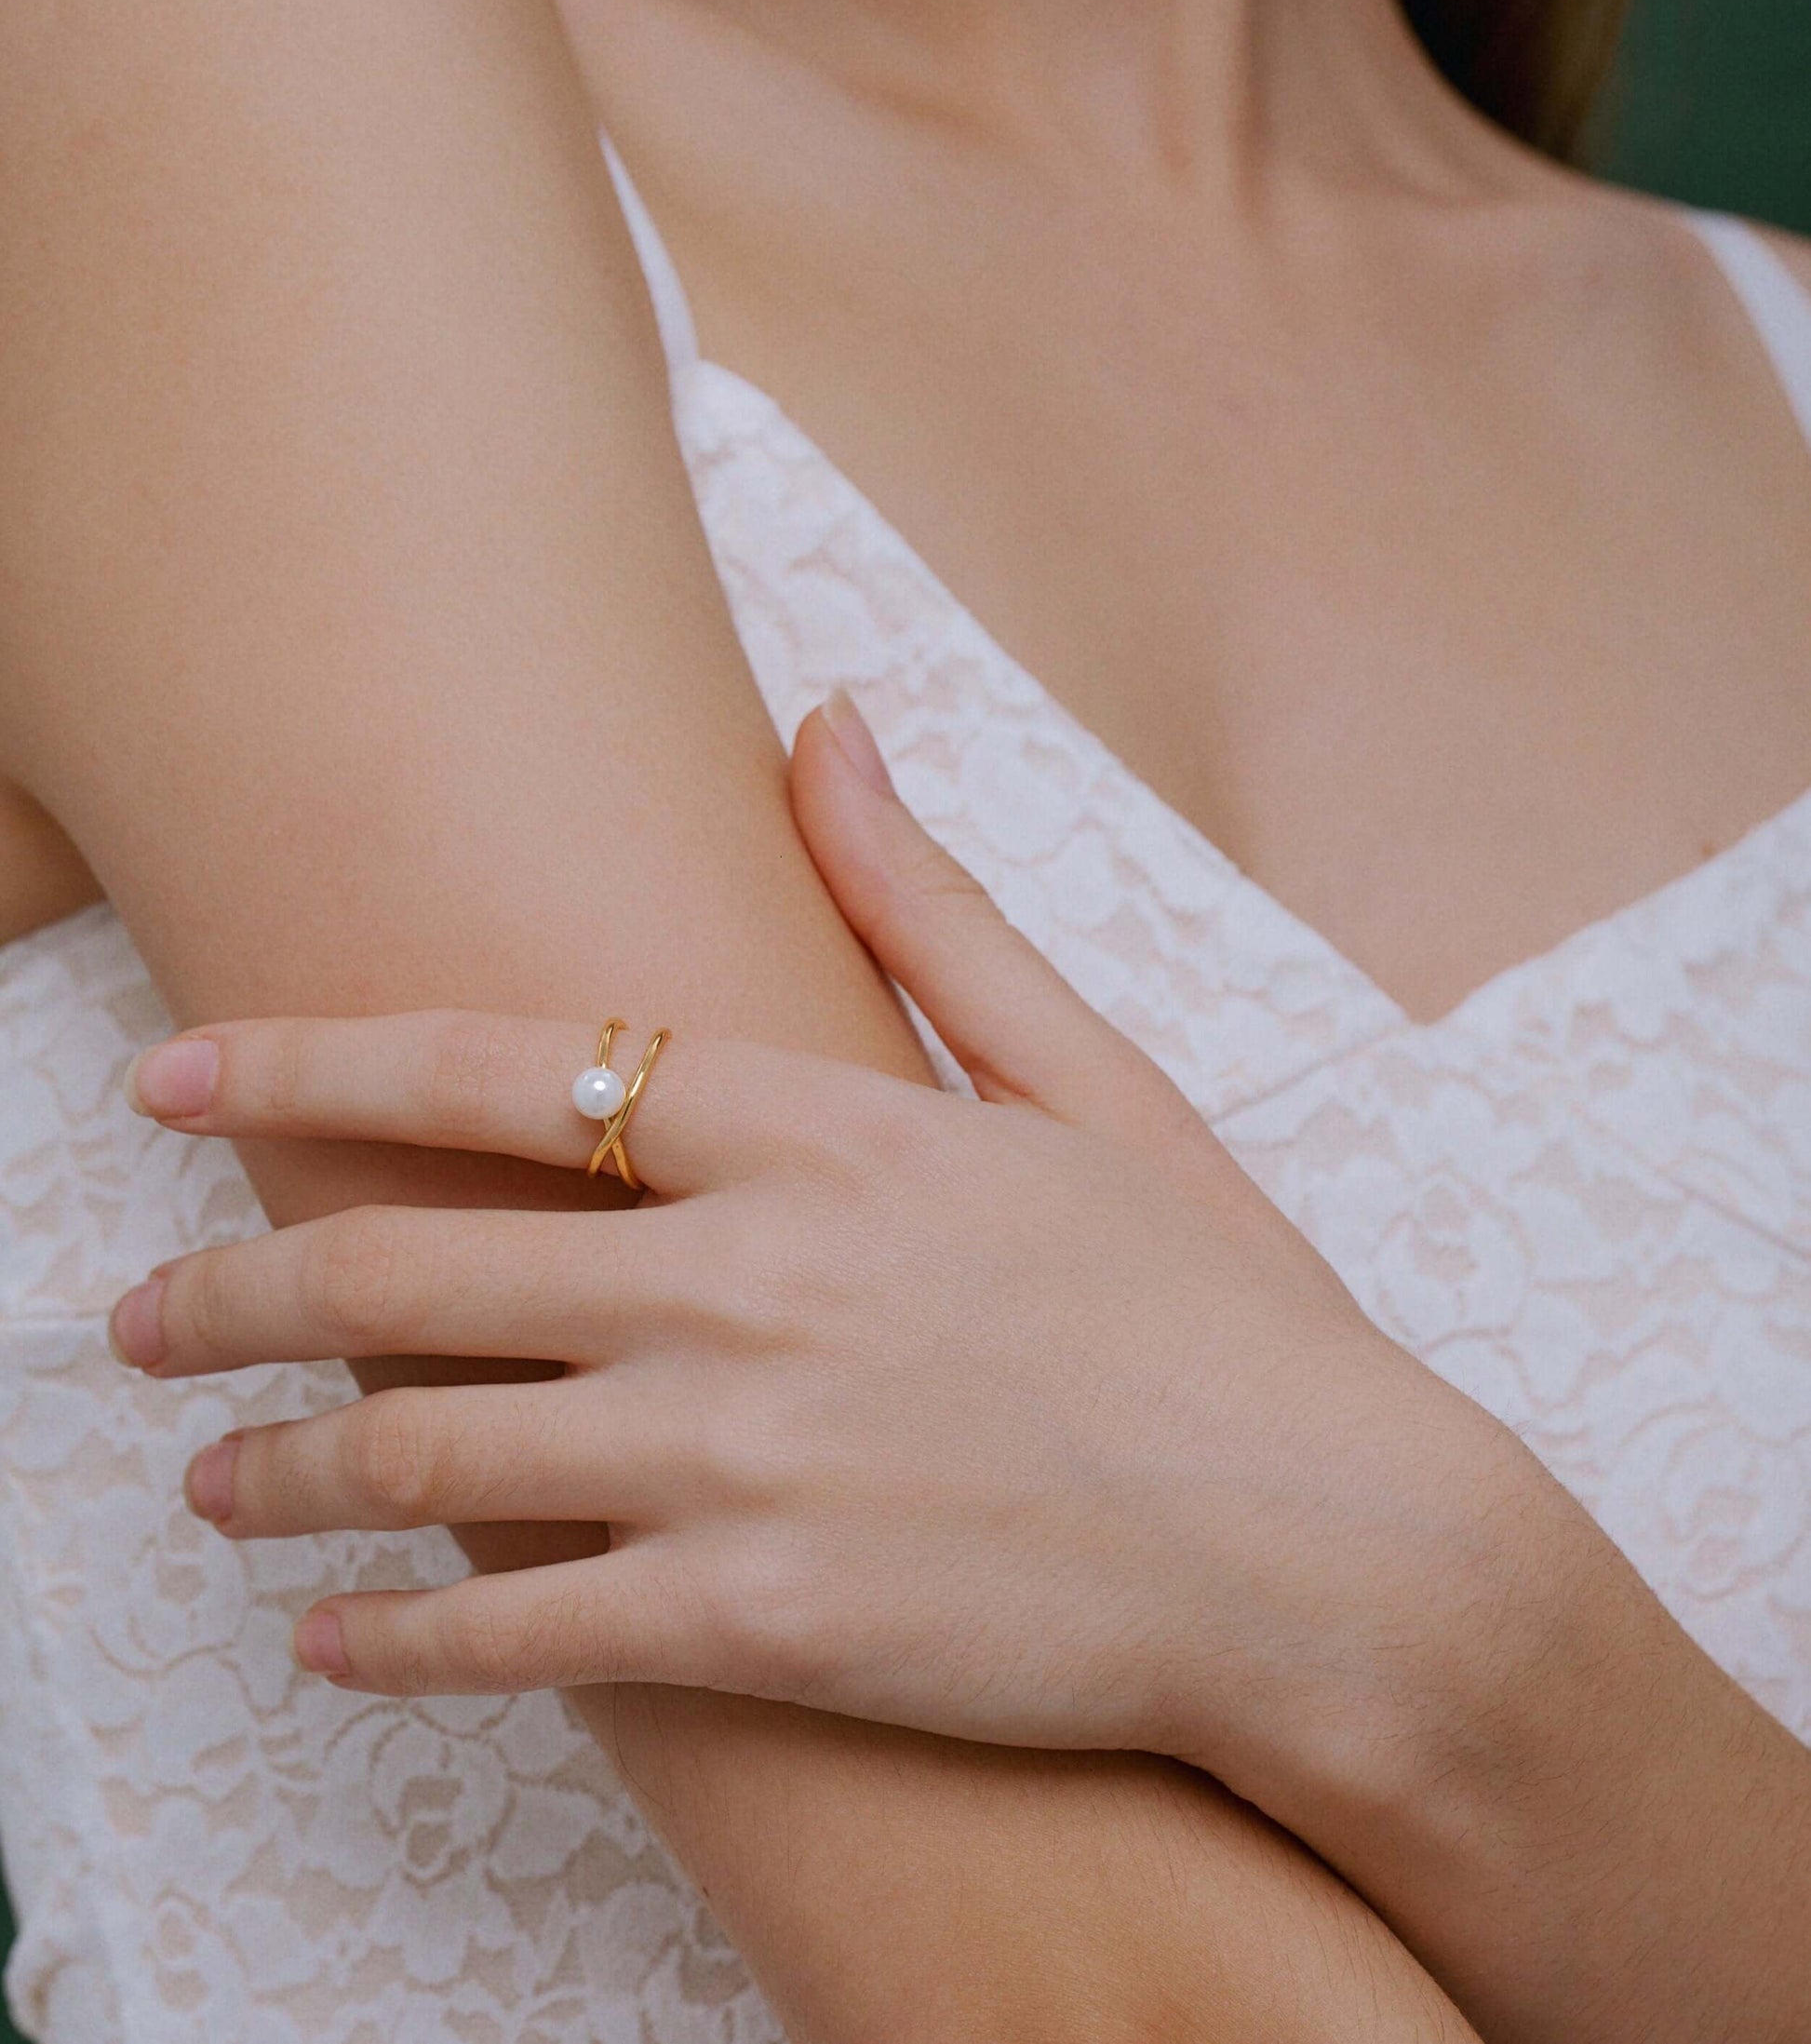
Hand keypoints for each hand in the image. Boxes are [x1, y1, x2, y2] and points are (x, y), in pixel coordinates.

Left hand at [113, 695, 1565, 1822]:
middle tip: (134, 1321)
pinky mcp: (765, 1622)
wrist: (1341, 1551)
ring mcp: (744, 1455)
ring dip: (284, 1468)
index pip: (504, 1067)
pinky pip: (515, 1631)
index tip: (178, 1077)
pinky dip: (392, 1638)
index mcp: (822, 1129)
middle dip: (236, 1289)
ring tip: (202, 1478)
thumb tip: (825, 727)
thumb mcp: (1090, 1078)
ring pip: (429, 1452)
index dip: (312, 1059)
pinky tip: (324, 1641)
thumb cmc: (1219, 1313)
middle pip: (410, 1263)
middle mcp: (750, 1276)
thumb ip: (926, 907)